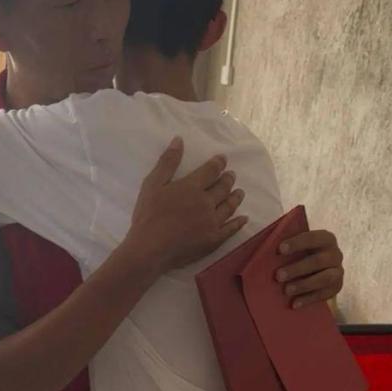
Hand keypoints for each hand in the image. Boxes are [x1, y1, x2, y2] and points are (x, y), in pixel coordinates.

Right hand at [126, 137, 246, 272]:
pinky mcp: (213, 240)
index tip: (223, 160)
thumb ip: (167, 162)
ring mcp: (212, 223)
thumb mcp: (152, 184)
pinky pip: (230, 229)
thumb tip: (179, 140)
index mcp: (192, 187)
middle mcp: (206, 202)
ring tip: (239, 193)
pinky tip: (243, 219)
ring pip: (229, 207)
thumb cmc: (148, 216)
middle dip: (229, 180)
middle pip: (223, 188)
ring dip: (235, 198)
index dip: (218, 163)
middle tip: (232, 176)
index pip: (211, 171)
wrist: (149, 249)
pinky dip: (238, 223)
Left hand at [275, 229, 343, 307]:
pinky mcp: (336, 287)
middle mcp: (335, 254)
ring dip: (304, 285)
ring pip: (325, 278)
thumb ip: (287, 246)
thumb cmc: (302, 254)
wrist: (319, 269)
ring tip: (286, 290)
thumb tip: (265, 250)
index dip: (297, 243)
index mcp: (326, 238)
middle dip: (297, 269)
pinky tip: (295, 303)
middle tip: (278, 276)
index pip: (313, 238)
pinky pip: (324, 294)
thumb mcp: (297, 246)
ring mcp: (338, 271)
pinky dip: (309, 299)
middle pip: (318, 261)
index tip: (280, 249)